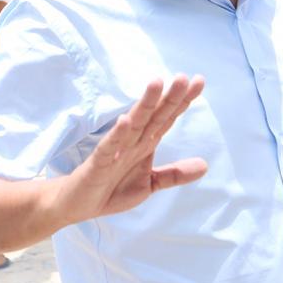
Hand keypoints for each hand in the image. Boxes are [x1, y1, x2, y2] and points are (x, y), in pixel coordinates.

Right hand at [49, 76, 207, 224]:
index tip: (199, 81)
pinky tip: (125, 120)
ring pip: (133, 123)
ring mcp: (116, 150)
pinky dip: (117, 134)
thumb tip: (205, 166)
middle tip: (183, 77)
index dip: (182, 101)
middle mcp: (133, 141)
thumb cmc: (112, 189)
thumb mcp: (150, 184)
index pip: (167, 118)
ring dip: (144, 105)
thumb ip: (175, 174)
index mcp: (146, 143)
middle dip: (169, 97)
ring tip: (156, 84)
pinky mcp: (99, 163)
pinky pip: (109, 147)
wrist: (77, 205)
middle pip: (154, 115)